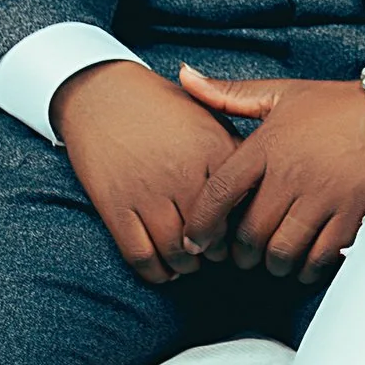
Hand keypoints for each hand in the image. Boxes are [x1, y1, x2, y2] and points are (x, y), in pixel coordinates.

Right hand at [53, 62, 241, 285]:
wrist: (102, 93)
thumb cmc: (161, 106)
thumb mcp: (206, 116)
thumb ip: (234, 149)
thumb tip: (261, 186)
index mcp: (212, 148)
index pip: (241, 206)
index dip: (243, 229)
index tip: (241, 233)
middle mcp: (183, 172)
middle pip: (212, 236)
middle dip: (217, 253)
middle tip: (216, 254)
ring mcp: (148, 191)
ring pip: (177, 251)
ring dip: (188, 266)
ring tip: (191, 261)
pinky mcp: (115, 206)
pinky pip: (140, 255)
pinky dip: (156, 271)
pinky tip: (164, 268)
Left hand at [171, 65, 364, 281]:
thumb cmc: (334, 106)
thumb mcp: (282, 93)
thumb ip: (229, 94)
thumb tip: (184, 76)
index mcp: (270, 144)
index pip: (221, 191)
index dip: (201, 223)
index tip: (195, 240)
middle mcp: (293, 174)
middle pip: (249, 233)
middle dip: (240, 252)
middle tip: (242, 253)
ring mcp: (324, 198)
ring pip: (282, 251)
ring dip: (271, 263)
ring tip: (272, 258)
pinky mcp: (352, 216)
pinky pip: (318, 258)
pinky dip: (305, 268)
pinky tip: (304, 261)